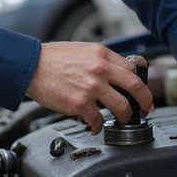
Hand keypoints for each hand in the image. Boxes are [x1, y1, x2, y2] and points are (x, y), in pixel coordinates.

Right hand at [25, 42, 152, 132]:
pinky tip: (95, 125)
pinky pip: (98, 120)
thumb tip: (117, 74)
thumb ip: (101, 60)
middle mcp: (99, 69)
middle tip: (146, 108)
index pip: (131, 69)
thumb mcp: (83, 50)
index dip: (139, 83)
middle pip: (135, 87)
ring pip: (121, 107)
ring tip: (120, 119)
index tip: (141, 92)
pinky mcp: (79, 104)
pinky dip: (98, 126)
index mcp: (101, 54)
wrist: (31, 66)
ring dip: (124, 116)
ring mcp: (91, 87)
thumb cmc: (53, 58)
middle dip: (145, 101)